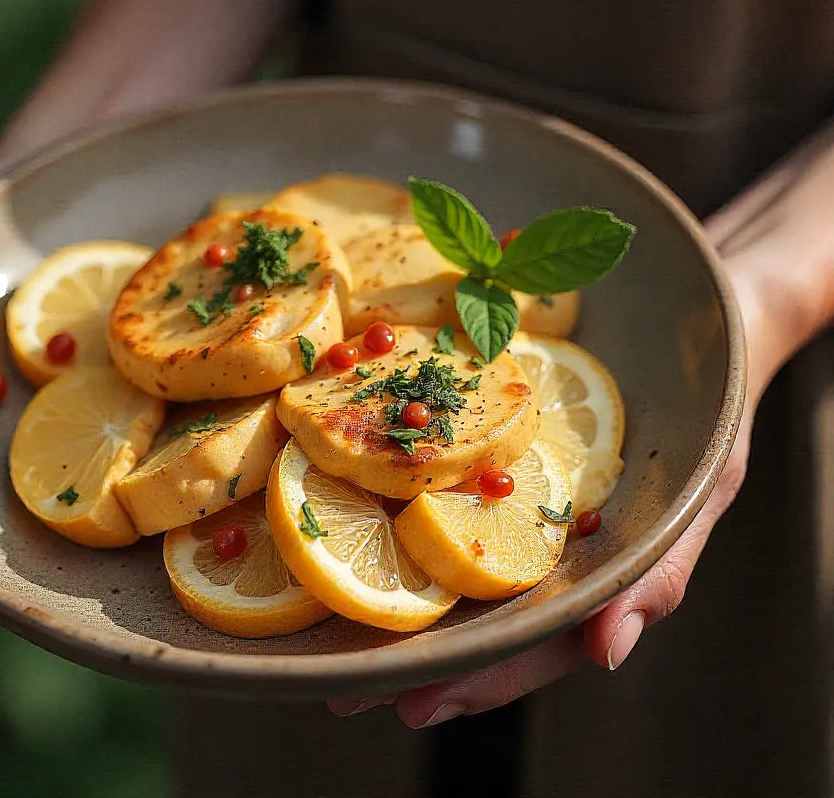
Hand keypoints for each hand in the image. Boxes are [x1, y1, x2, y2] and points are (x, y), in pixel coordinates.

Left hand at [331, 225, 777, 727]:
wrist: (695, 330)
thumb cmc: (710, 419)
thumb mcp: (703, 490)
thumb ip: (660, 570)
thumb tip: (607, 655)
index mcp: (587, 568)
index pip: (531, 639)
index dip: (477, 677)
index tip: (415, 704)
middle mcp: (538, 540)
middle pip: (474, 611)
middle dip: (411, 653)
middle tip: (343, 691)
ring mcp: (508, 495)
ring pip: (445, 554)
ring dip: (385, 590)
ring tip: (325, 635)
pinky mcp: (483, 446)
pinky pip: (437, 479)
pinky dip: (393, 500)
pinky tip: (341, 512)